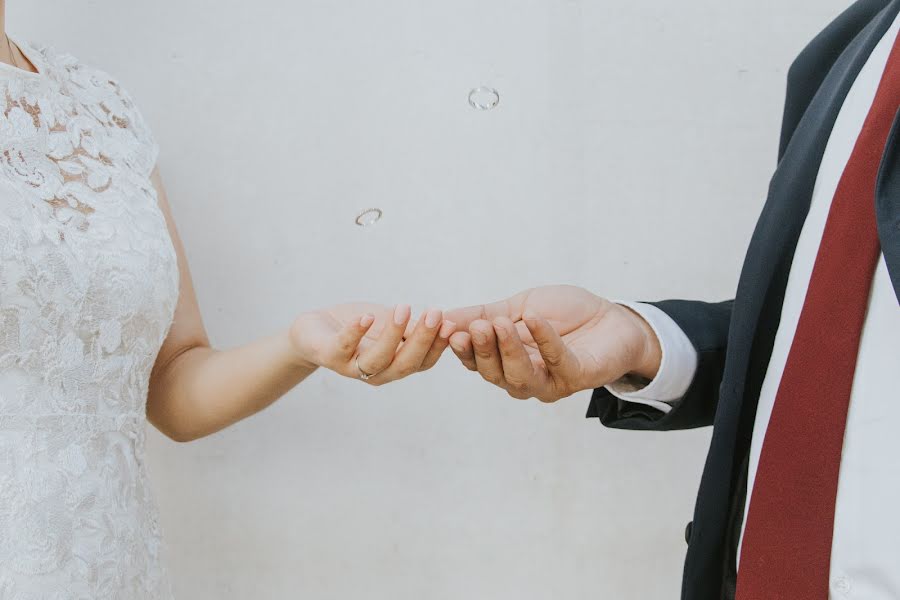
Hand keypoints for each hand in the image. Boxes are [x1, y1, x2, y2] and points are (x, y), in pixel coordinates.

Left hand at [289, 303, 456, 384]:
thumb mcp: (391, 324)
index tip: (451, 322)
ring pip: (378, 359)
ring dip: (393, 334)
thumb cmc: (359, 326)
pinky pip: (343, 347)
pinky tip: (367, 317)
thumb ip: (413, 327)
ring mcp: (353, 367)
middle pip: (405, 363)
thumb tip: (447, 322)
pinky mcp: (329, 357)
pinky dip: (355, 333)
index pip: (424, 361)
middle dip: (422, 339)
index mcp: (397, 364)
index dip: (439, 345)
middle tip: (435, 314)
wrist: (316, 329)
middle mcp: (379, 372)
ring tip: (404, 308)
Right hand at [444, 285, 660, 401]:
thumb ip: (483, 314)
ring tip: (498, 325)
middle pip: (494, 374)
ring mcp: (551, 381)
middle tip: (475, 327)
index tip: (444, 327)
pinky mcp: (578, 376)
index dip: (460, 347)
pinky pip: (558, 361)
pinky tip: (534, 318)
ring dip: (507, 351)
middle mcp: (525, 378)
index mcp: (506, 362)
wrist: (613, 317)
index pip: (476, 361)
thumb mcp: (517, 306)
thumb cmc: (565, 314)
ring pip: (520, 377)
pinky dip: (544, 340)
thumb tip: (442, 316)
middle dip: (483, 350)